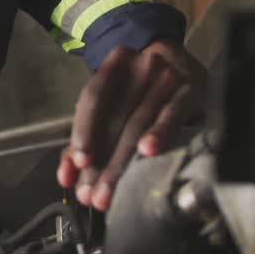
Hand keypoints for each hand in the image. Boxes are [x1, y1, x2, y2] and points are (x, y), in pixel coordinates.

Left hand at [57, 40, 204, 210]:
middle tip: (91, 195)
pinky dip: (158, 134)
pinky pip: (171, 116)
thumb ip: (84, 134)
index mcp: (116, 62)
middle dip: (101, 161)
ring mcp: (167, 79)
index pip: (94, 95)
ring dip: (121, 162)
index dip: (85, 129)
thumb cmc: (135, 86)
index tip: (79, 161)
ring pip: (139, 123)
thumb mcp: (109, 97)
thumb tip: (66, 175)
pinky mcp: (188, 94)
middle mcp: (142, 67)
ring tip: (108, 193)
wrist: (176, 59)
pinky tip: (147, 151)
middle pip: (117, 117)